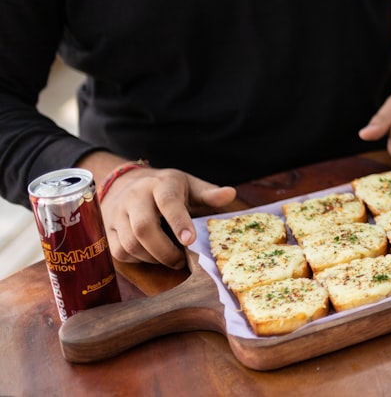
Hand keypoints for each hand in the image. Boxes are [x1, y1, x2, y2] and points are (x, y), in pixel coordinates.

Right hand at [96, 160, 236, 268]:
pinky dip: (138, 260)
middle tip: (182, 260)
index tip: (190, 240)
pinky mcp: (106, 229)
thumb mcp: (188, 185)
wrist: (125, 182)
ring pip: (130, 243)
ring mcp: (117, 213)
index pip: (168, 202)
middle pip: (144, 228)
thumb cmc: (166, 188)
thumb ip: (208, 193)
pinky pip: (119, 252)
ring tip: (171, 259)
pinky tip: (151, 256)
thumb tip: (230, 194)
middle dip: (165, 250)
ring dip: (153, 257)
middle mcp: (135, 197)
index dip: (179, 222)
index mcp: (160, 184)